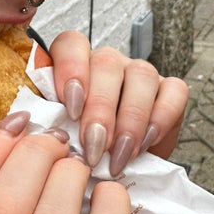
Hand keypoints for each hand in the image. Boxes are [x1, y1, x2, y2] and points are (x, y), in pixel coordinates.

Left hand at [49, 31, 188, 174]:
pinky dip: (160, 119)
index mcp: (74, 64)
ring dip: (130, 119)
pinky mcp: (170, 89)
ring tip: (119, 155)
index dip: (71, 70)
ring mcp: (140, 72)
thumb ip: (50, 123)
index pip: (71, 44)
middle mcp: (108, 62)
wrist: (116, 169)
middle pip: (106, 64)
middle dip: (100, 110)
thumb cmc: (82, 150)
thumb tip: (40, 128)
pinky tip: (145, 145)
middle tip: (94, 148)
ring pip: (141, 75)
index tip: (71, 108)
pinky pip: (174, 91)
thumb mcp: (60, 135)